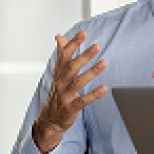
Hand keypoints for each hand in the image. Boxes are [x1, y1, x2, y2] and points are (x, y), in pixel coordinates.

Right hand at [33, 31, 107, 153]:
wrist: (49, 120)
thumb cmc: (57, 94)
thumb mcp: (58, 73)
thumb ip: (61, 54)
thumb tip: (59, 37)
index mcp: (59, 73)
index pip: (64, 55)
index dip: (73, 44)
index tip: (83, 33)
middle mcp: (60, 83)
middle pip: (71, 67)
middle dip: (84, 56)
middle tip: (96, 46)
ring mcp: (65, 96)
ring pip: (77, 82)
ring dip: (91, 72)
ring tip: (103, 63)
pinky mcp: (71, 108)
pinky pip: (83, 100)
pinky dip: (93, 94)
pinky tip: (104, 88)